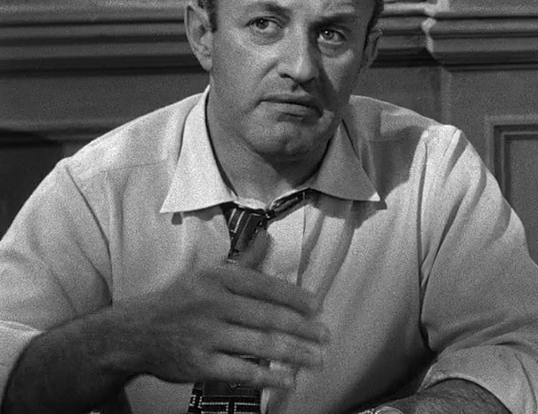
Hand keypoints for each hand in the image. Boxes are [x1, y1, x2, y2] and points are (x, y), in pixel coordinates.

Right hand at [108, 232, 325, 388]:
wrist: (134, 334)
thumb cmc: (179, 301)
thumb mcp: (207, 274)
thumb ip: (242, 261)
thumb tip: (267, 236)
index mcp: (217, 279)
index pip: (264, 286)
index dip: (294, 297)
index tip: (318, 306)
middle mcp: (213, 304)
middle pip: (268, 316)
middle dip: (303, 328)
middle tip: (326, 335)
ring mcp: (206, 335)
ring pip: (260, 344)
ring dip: (294, 353)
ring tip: (317, 359)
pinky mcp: (199, 364)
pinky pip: (241, 371)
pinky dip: (268, 376)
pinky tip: (289, 379)